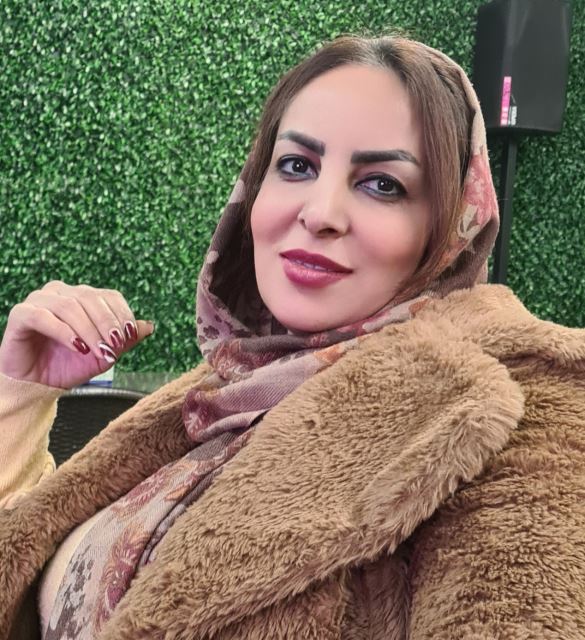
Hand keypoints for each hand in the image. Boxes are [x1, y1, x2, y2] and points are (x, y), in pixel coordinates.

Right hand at [0, 281, 154, 388]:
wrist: (36, 386)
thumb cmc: (68, 366)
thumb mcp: (103, 355)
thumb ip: (125, 340)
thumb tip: (149, 326)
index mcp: (82, 297)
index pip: (109, 296)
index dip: (122, 314)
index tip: (128, 336)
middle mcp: (61, 293)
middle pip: (91, 298)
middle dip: (107, 323)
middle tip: (115, 346)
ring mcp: (39, 300)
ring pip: (69, 306)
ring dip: (89, 330)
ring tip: (97, 351)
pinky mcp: (21, 314)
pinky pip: (43, 316)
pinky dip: (64, 332)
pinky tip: (77, 347)